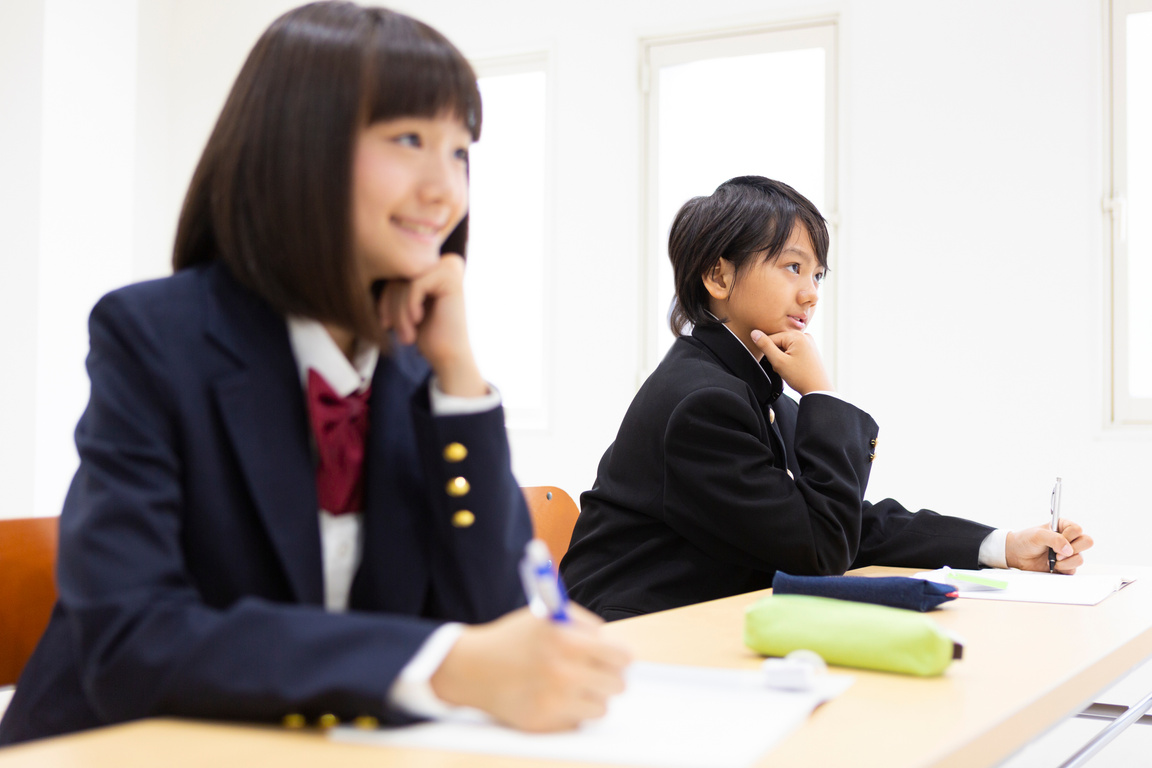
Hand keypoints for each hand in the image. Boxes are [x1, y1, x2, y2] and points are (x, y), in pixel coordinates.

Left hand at [376, 254, 485, 396]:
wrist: (449, 357)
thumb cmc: (426, 334)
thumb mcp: (404, 305)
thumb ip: (396, 283)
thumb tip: (369, 266)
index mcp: (436, 266)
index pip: (398, 272)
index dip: (385, 297)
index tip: (385, 322)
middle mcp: (445, 261)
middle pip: (400, 274)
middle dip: (391, 305)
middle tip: (393, 330)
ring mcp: (450, 267)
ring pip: (405, 281)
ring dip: (399, 312)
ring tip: (406, 335)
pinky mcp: (451, 277)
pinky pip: (414, 285)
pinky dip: (409, 308)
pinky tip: (417, 322)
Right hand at [430, 604, 631, 731]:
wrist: (473, 668)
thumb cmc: (514, 638)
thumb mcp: (548, 616)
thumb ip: (584, 624)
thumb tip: (613, 644)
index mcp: (568, 642)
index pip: (621, 657)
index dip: (622, 656)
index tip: (619, 659)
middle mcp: (563, 674)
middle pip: (617, 685)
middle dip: (609, 677)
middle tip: (598, 673)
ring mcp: (554, 702)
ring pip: (601, 707)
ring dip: (591, 697)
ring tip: (572, 685)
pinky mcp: (544, 724)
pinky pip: (578, 722)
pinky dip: (571, 713)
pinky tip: (553, 698)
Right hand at [750, 329, 832, 394]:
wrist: (818, 389)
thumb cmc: (801, 377)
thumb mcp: (779, 361)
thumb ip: (765, 346)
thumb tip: (754, 333)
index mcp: (797, 336)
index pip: (771, 339)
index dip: (770, 353)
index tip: (777, 364)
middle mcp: (804, 335)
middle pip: (779, 342)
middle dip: (777, 355)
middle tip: (785, 368)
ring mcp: (809, 342)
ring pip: (785, 347)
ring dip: (783, 358)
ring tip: (791, 369)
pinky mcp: (810, 349)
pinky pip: (794, 350)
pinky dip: (790, 358)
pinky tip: (795, 367)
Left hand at [1006, 519, 1093, 572]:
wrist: (1016, 555)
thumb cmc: (1026, 540)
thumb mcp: (1038, 535)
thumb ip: (1055, 539)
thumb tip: (1069, 550)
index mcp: (1063, 526)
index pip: (1078, 529)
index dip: (1069, 536)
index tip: (1056, 538)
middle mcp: (1069, 539)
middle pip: (1087, 542)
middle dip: (1072, 549)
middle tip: (1057, 552)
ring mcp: (1069, 553)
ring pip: (1080, 558)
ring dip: (1066, 561)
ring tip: (1052, 560)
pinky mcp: (1066, 566)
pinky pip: (1074, 570)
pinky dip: (1063, 569)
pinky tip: (1053, 566)